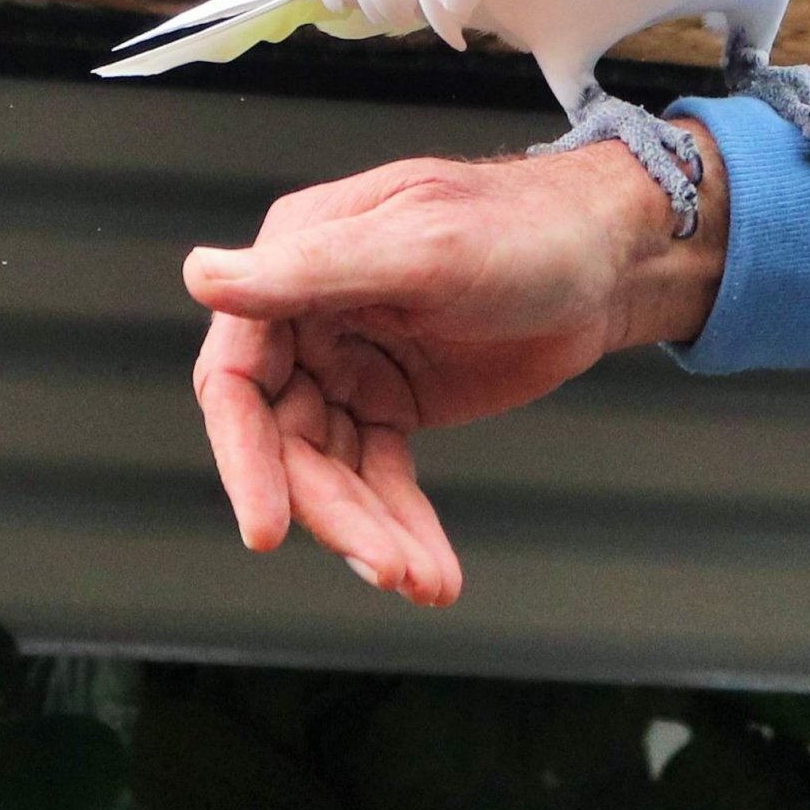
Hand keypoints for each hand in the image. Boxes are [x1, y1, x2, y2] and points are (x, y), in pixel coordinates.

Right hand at [182, 130, 727, 605]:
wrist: (609, 258)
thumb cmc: (523, 227)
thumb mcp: (424, 245)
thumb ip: (315, 270)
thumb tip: (200, 276)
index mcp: (296, 261)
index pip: (237, 376)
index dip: (243, 458)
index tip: (265, 531)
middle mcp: (307, 318)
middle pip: (284, 441)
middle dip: (331, 511)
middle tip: (385, 567)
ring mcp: (349, 365)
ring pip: (332, 472)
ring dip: (370, 533)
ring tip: (424, 582)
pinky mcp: (392, 404)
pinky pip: (379, 479)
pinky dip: (400, 527)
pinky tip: (432, 574)